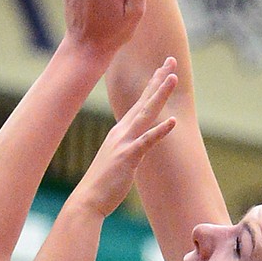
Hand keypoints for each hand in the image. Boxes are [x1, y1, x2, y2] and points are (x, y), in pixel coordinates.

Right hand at [72, 58, 176, 218]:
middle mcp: (122, 132)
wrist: (88, 200)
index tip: (164, 69)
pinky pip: (146, 142)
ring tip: (173, 78)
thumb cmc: (103, 182)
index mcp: (121, 131)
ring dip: (160, 95)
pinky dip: (160, 131)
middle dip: (158, 80)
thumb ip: (127, 147)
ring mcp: (124, 143)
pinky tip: (173, 122)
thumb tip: (136, 145)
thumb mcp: (117, 159)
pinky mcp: (128, 157)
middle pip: (144, 101)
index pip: (140, 103)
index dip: (153, 85)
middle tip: (171, 61)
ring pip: (146, 114)